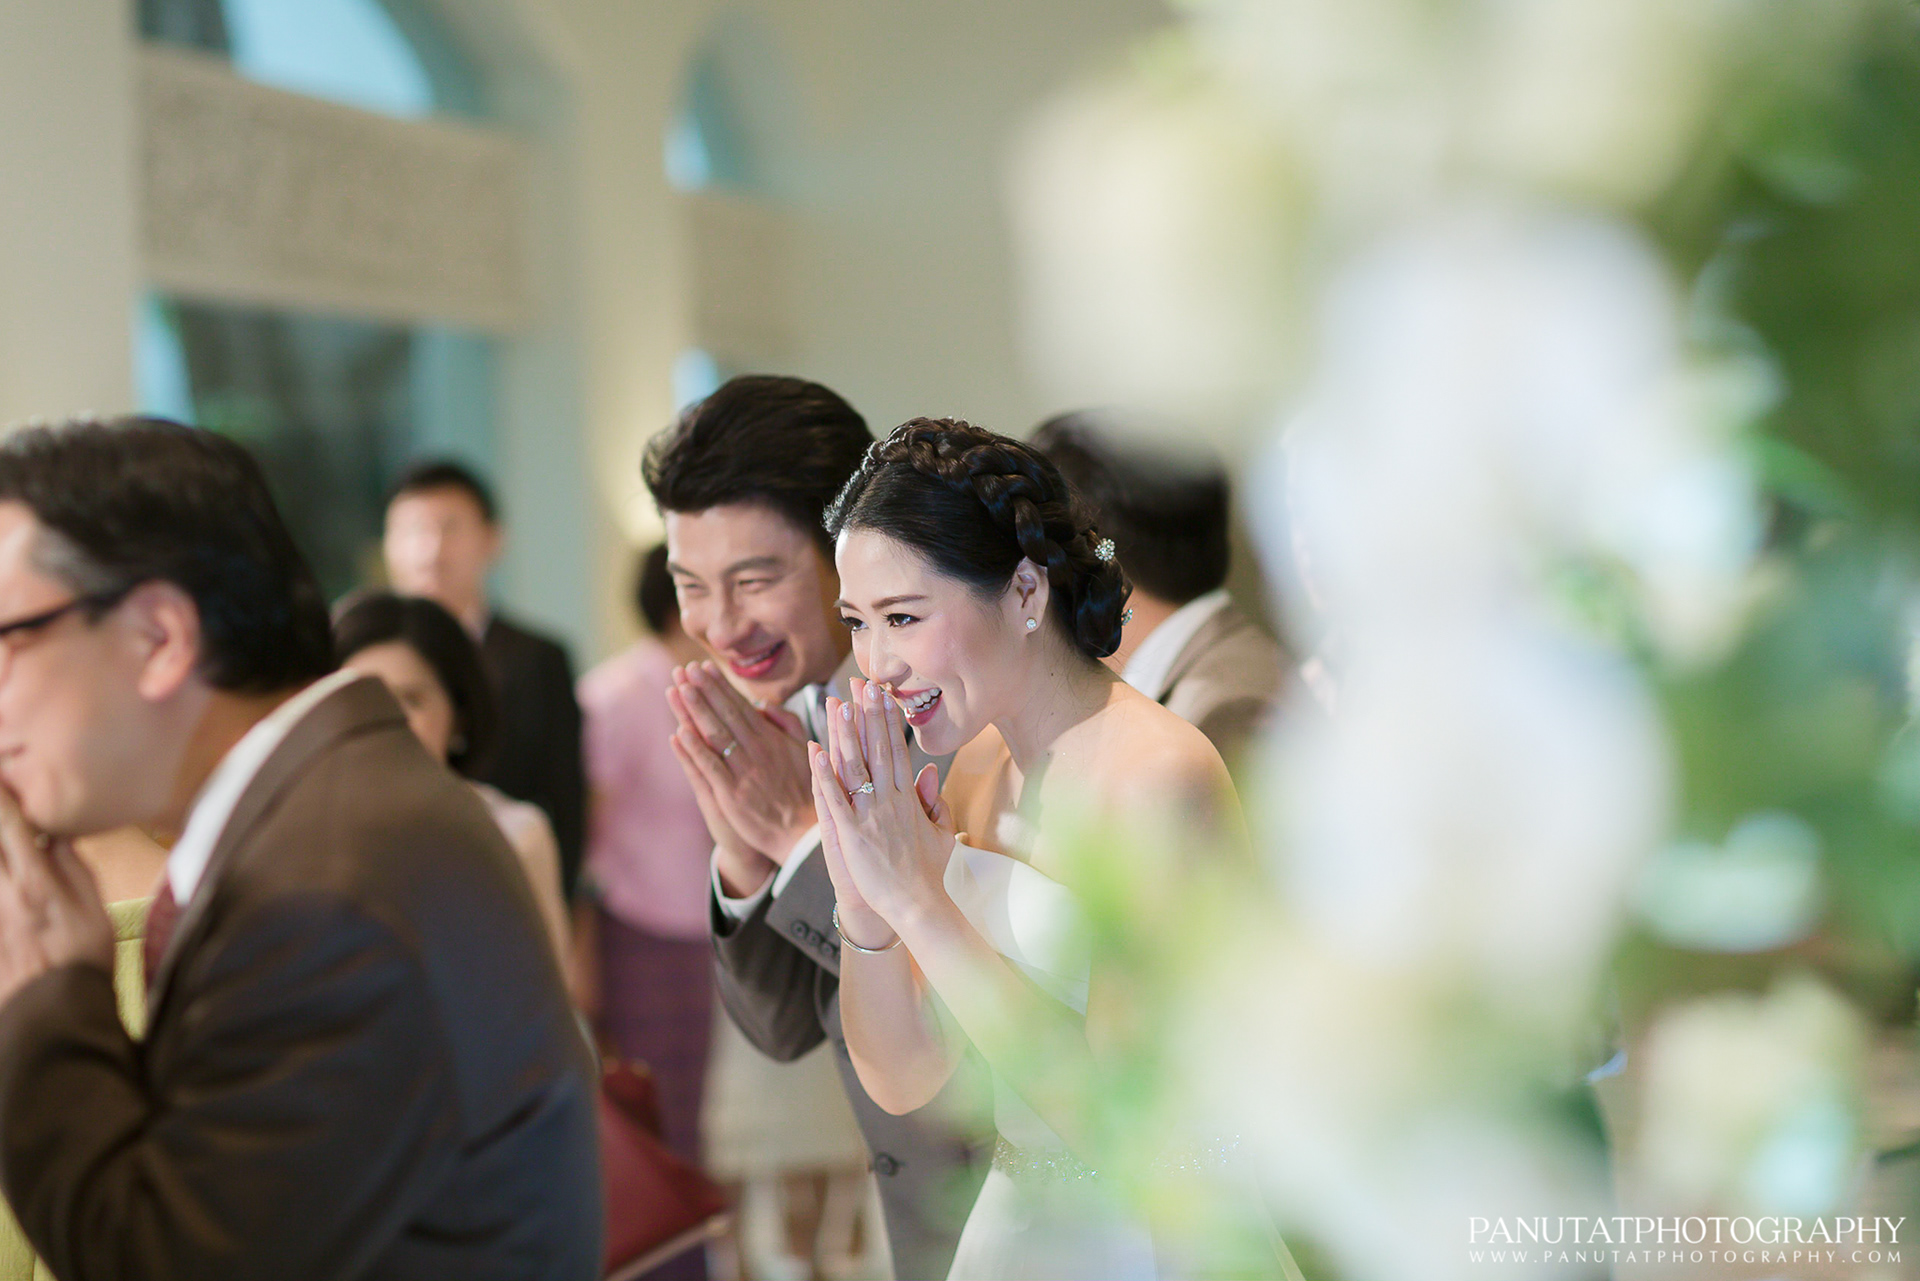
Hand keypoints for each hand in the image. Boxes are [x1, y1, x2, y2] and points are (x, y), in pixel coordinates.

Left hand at [0, 787, 113, 1010]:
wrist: (55, 1011)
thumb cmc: (84, 959)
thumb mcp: (96, 909)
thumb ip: (73, 868)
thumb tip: (56, 837)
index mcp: (35, 882)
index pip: (9, 826)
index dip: (2, 797)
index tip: (2, 776)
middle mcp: (2, 894)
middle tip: (2, 798)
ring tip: (9, 848)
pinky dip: (1, 882)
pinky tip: (7, 883)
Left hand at [668, 664, 816, 864]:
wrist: (805, 833)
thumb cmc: (806, 791)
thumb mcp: (806, 750)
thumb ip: (788, 724)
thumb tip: (765, 705)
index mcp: (772, 740)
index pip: (743, 707)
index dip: (722, 687)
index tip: (705, 669)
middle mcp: (757, 751)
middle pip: (727, 715)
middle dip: (706, 690)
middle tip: (688, 670)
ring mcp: (743, 772)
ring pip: (716, 735)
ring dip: (697, 711)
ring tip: (681, 689)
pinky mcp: (732, 795)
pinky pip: (710, 767)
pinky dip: (695, 749)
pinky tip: (680, 732)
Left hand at [810, 678, 955, 931]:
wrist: (919, 905)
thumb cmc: (929, 873)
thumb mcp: (942, 832)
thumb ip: (934, 800)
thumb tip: (930, 771)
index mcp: (909, 799)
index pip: (896, 749)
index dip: (886, 720)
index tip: (880, 694)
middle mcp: (890, 801)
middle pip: (876, 748)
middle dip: (868, 714)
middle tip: (861, 682)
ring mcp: (870, 816)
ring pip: (855, 767)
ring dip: (845, 734)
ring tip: (837, 704)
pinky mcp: (852, 835)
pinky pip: (835, 800)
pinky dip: (823, 776)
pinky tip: (814, 752)